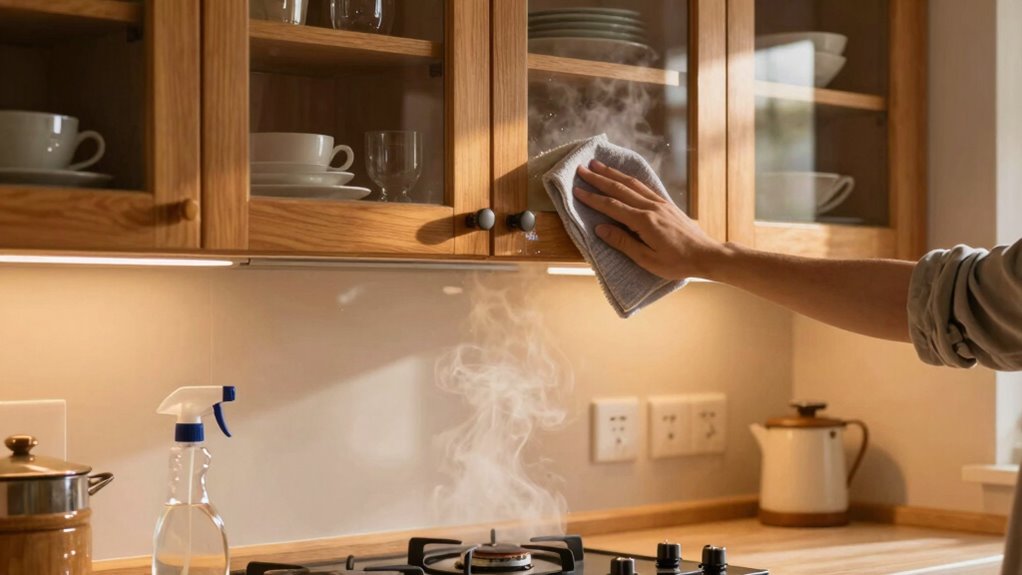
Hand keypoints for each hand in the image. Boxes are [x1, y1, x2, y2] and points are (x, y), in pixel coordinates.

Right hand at [573, 159, 725, 279]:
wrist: (706, 255)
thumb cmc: (677, 262)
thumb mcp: (647, 259)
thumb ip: (623, 242)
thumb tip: (600, 229)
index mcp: (643, 221)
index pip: (612, 206)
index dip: (593, 198)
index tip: (577, 190)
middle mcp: (651, 207)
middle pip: (619, 188)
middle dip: (599, 178)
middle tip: (582, 169)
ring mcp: (660, 203)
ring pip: (632, 183)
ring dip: (613, 173)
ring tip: (598, 165)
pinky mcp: (666, 203)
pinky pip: (644, 186)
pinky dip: (630, 178)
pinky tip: (624, 176)